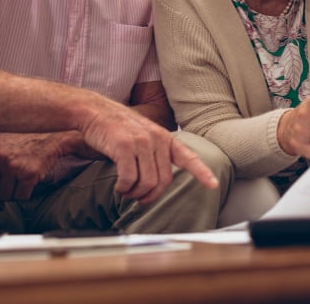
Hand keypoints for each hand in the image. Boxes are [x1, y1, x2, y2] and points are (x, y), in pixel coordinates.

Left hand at [0, 131, 72, 204]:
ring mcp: (13, 166)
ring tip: (21, 180)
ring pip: (5, 196)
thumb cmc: (25, 143)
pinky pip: (21, 197)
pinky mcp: (29, 174)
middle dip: (3, 190)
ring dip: (14, 193)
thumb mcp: (0, 146)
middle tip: (13, 181)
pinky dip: (26, 193)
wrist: (51, 137)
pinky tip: (30, 181)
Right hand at [79, 102, 218, 203]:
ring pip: (147, 182)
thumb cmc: (118, 127)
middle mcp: (157, 139)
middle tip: (139, 198)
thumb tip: (158, 181)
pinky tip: (119, 187)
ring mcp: (141, 142)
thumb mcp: (144, 136)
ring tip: (126, 191)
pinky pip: (129, 178)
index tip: (213, 185)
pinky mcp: (124, 147)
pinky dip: (124, 188)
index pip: (188, 157)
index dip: (202, 172)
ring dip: (135, 193)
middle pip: (163, 180)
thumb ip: (155, 154)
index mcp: (165, 138)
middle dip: (151, 195)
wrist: (95, 111)